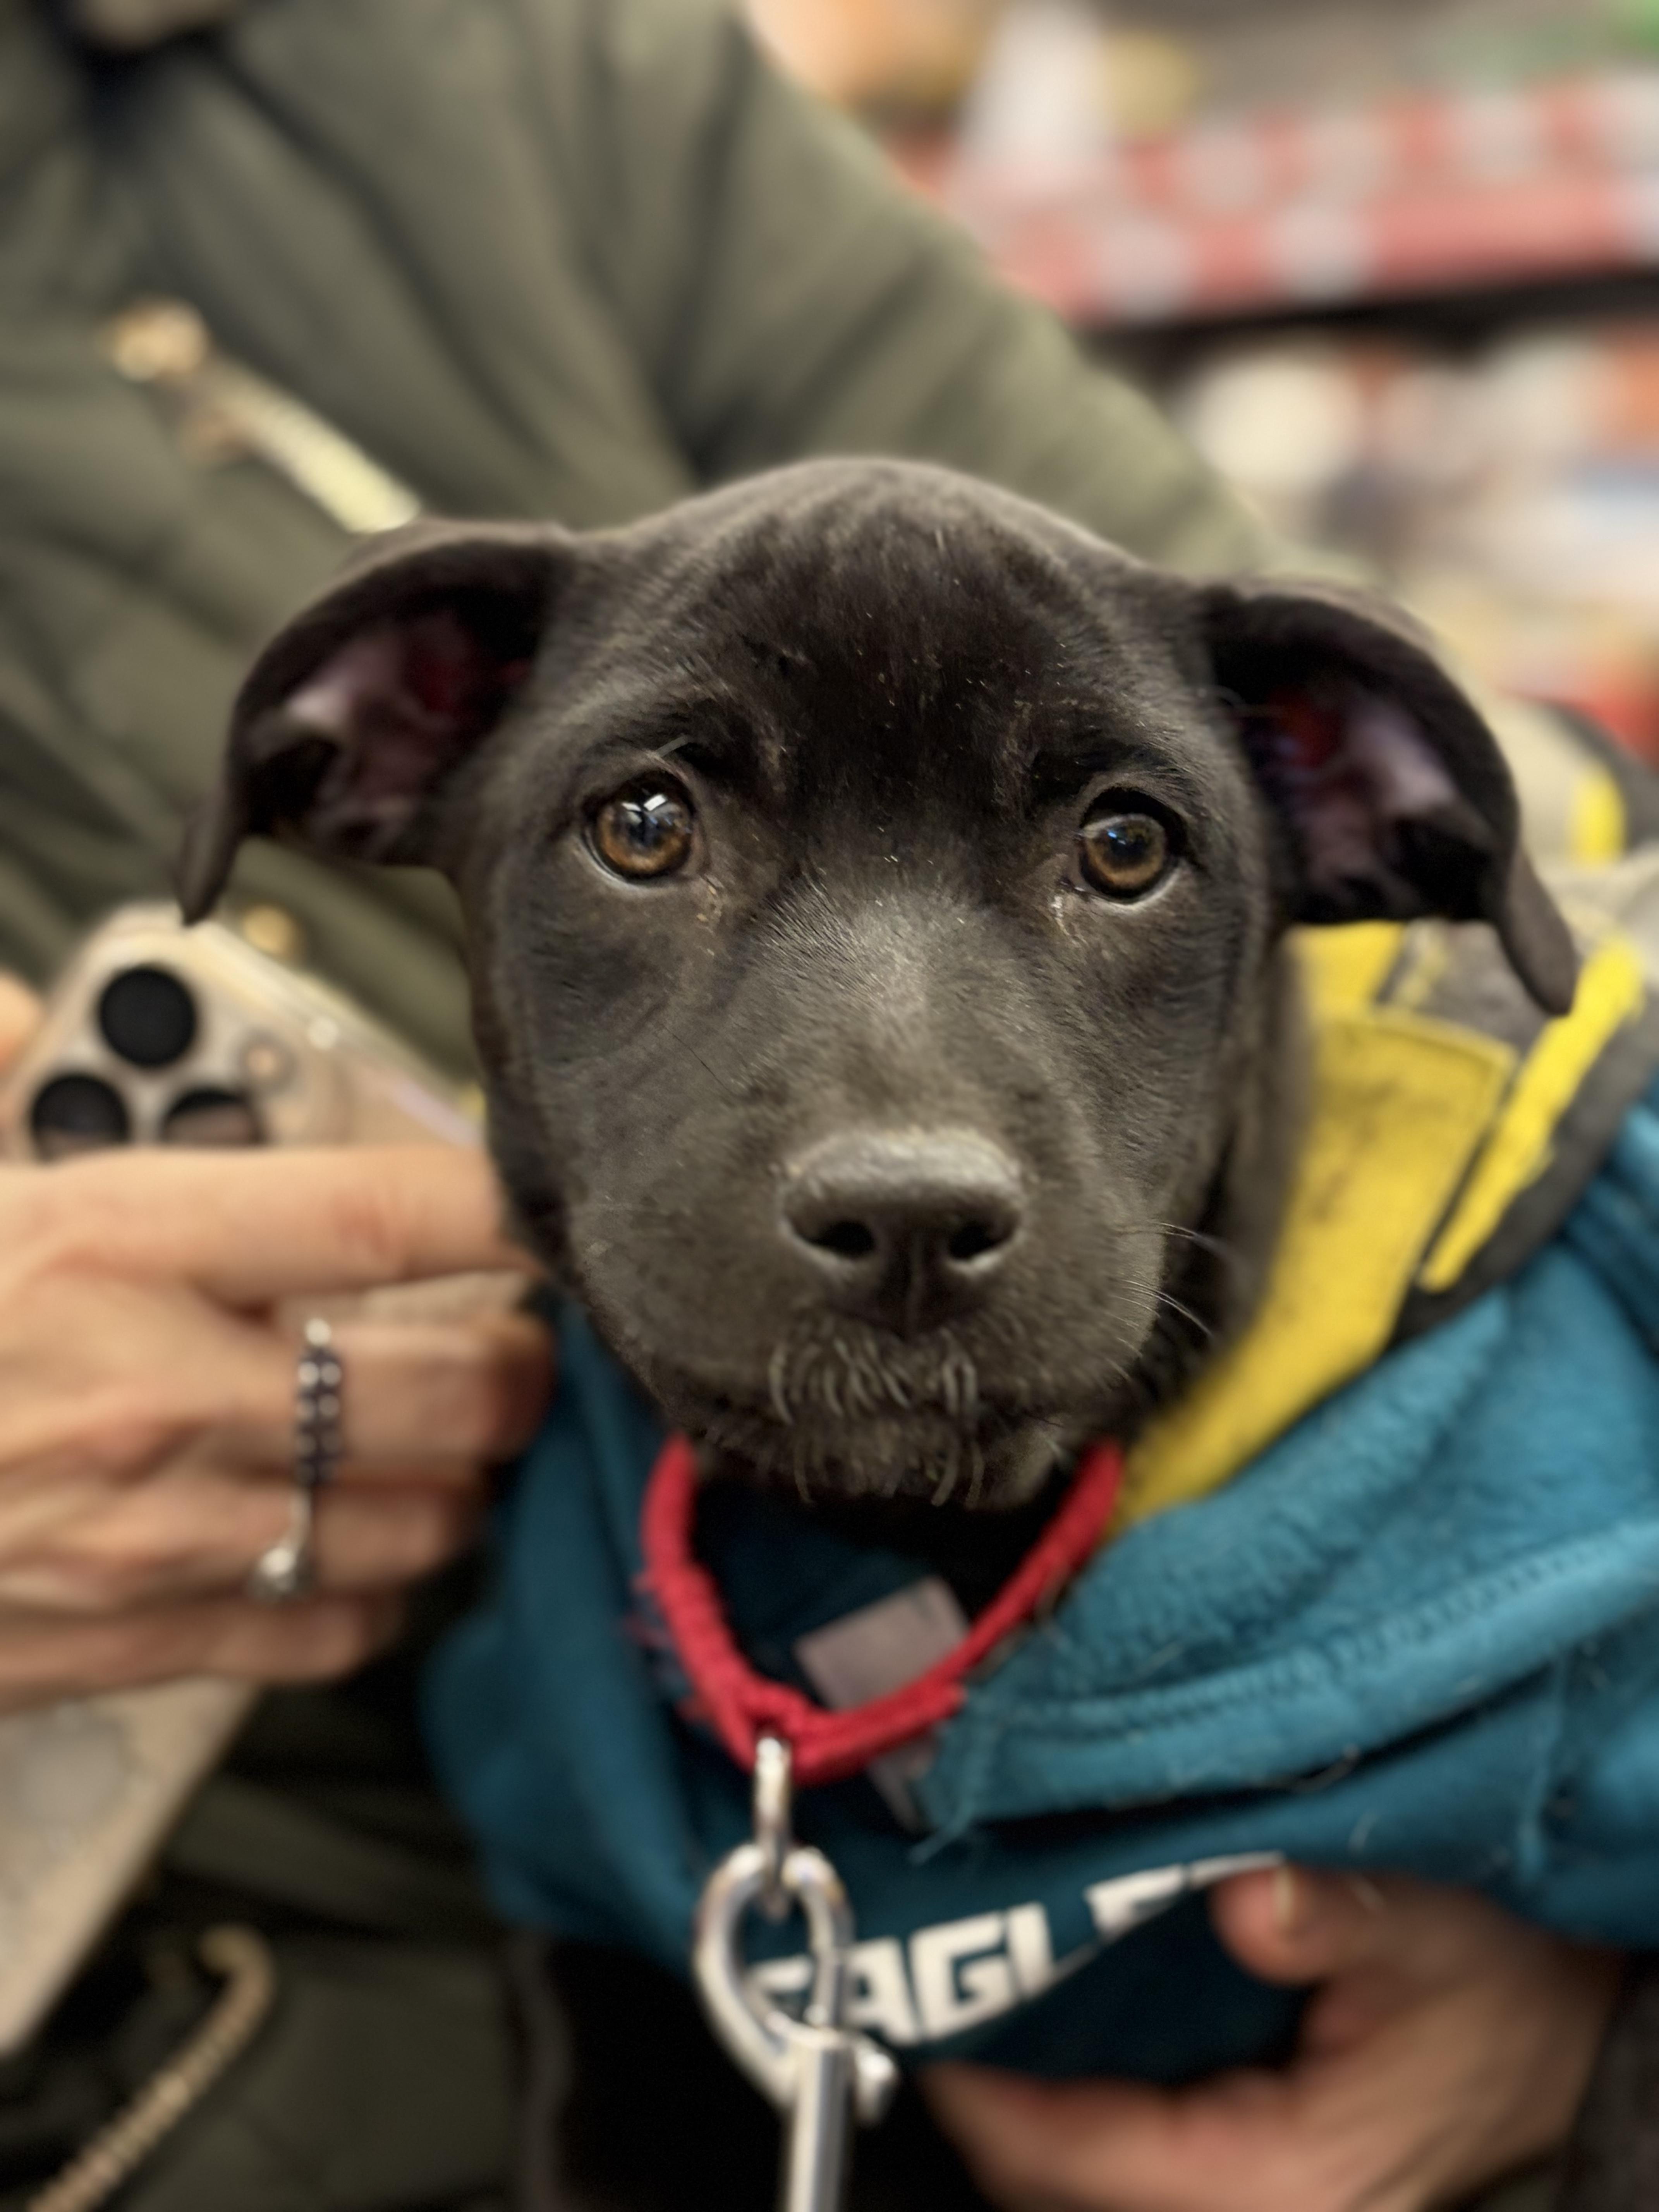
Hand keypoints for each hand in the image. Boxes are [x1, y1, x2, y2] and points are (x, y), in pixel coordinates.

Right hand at [0, 975, 551, 1705]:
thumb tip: (19, 1022)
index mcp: (111, 1247)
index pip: (382, 1209)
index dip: (499, 1201)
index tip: (536, 1204)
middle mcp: (159, 1389)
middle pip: (448, 1383)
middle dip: (514, 1368)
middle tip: (514, 1343)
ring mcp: (156, 1528)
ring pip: (414, 1518)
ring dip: (459, 1482)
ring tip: (452, 1443)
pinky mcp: (129, 1639)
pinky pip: (325, 1633)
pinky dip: (372, 1596)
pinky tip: (360, 1550)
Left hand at [924, 1865, 1621, 2211]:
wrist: (1554, 2028)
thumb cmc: (1501, 1990)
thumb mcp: (1428, 1933)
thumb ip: (1330, 1916)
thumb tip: (1241, 1896)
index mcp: (1281, 2177)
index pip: (1081, 2154)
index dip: (985, 2087)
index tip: (922, 2012)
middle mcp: (1248, 2205)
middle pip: (1057, 2174)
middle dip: (982, 2083)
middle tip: (923, 1976)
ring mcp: (1239, 2191)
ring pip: (1080, 2163)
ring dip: (1020, 2083)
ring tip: (966, 1979)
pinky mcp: (1237, 2160)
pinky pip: (1120, 2139)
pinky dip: (1067, 2082)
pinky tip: (1045, 1998)